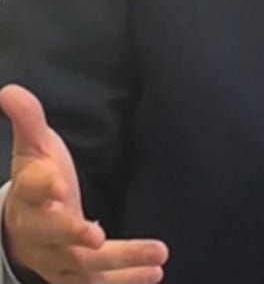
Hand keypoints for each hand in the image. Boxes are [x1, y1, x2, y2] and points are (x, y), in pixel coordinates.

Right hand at [0, 85, 167, 282]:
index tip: (59, 185)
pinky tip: (154, 274)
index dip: (44, 187)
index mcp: (30, 194)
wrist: (18, 223)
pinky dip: (123, 283)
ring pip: (83, 269)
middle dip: (74, 236)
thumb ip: (28, 118)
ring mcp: (56, 258)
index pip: (33, 188)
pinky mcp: (71, 275)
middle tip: (99, 237)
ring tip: (158, 258)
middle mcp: (40, 231)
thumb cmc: (35, 177)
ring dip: (121, 265)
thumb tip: (9, 90)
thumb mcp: (32, 146)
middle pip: (55, 237)